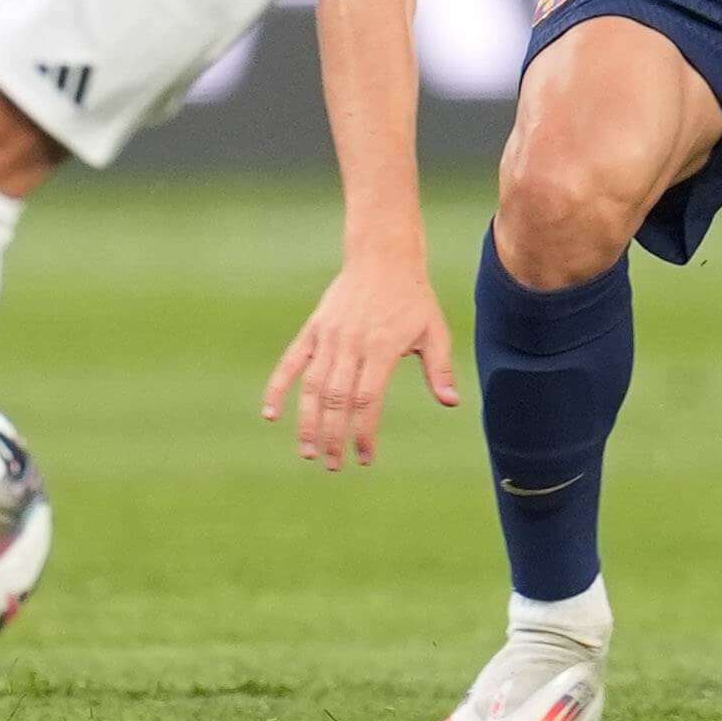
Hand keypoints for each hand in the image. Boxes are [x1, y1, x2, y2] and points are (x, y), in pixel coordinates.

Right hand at [261, 251, 461, 470]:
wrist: (383, 256)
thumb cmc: (413, 298)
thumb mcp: (434, 330)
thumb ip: (440, 368)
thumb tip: (451, 403)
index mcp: (382, 347)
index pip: (368, 400)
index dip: (364, 432)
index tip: (365, 458)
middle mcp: (352, 344)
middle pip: (337, 399)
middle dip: (333, 436)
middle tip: (333, 464)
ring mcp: (329, 336)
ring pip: (313, 386)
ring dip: (307, 422)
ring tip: (308, 452)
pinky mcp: (313, 329)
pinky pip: (290, 362)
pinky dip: (277, 388)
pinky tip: (270, 415)